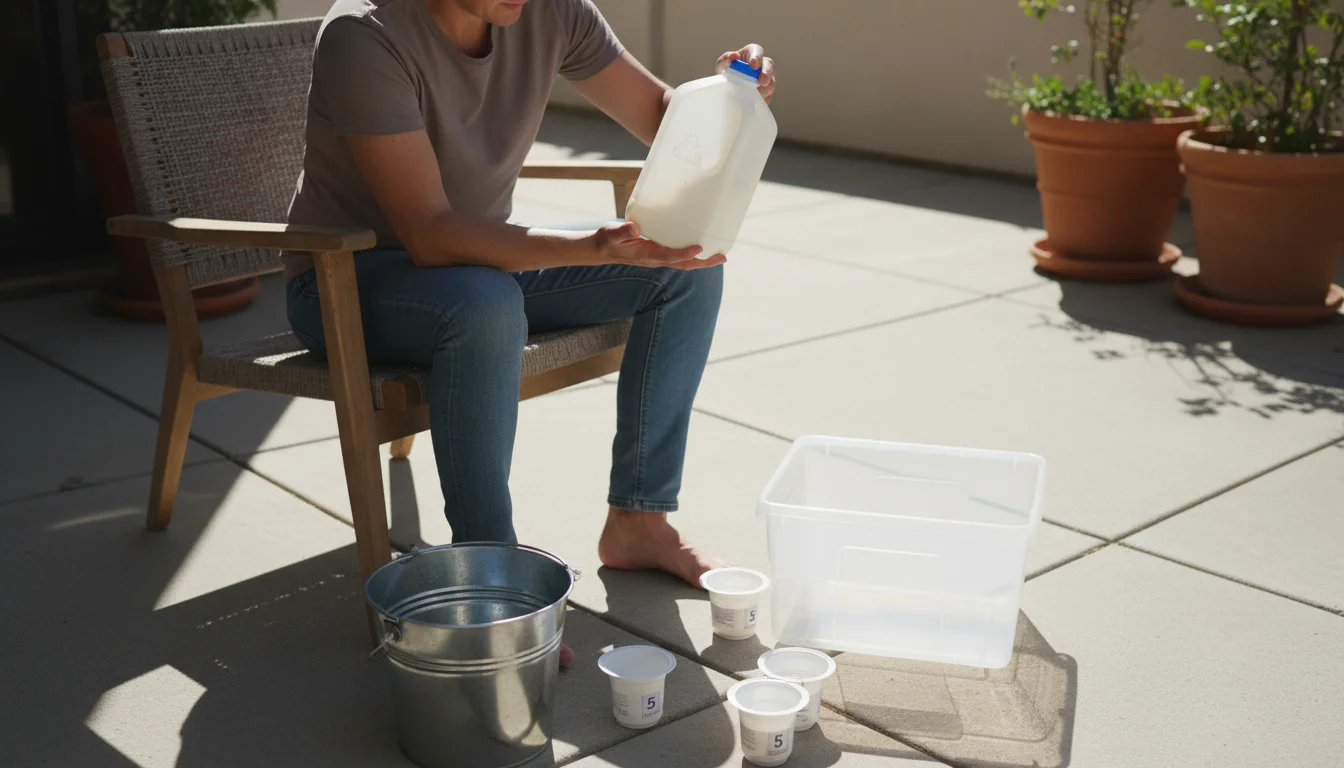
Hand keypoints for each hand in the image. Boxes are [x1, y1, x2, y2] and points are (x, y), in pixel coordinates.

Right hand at [592, 221, 726, 269]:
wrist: (601, 250)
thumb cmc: (608, 239)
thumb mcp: (612, 233)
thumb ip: (623, 231)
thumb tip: (635, 228)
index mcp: (646, 255)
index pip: (669, 256)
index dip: (684, 254)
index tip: (698, 248)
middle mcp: (655, 260)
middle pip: (684, 264)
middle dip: (704, 263)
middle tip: (723, 257)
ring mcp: (658, 259)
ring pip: (684, 263)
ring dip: (702, 261)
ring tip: (720, 256)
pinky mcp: (658, 255)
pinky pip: (679, 258)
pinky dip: (692, 256)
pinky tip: (701, 249)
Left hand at [716, 44, 775, 103]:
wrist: (727, 88)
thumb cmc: (726, 71)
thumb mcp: (723, 64)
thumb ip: (726, 59)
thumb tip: (734, 56)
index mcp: (751, 54)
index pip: (757, 51)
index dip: (757, 57)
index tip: (753, 65)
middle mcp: (762, 64)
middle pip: (769, 65)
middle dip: (767, 73)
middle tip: (762, 82)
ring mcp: (766, 78)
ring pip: (771, 82)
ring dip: (764, 89)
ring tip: (755, 94)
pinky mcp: (766, 92)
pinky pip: (768, 96)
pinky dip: (762, 99)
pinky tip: (754, 101)